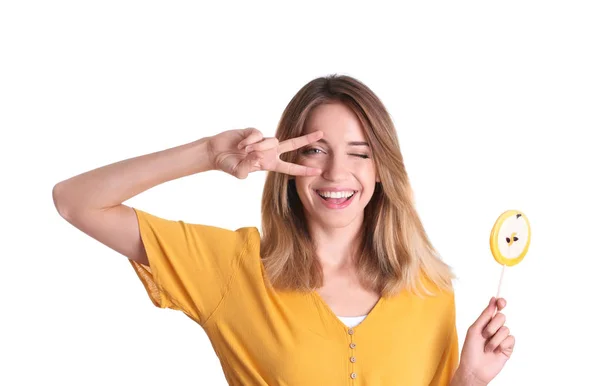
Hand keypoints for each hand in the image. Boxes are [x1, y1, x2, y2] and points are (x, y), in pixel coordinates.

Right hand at [207, 128, 323, 178]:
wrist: (215, 152)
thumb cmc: (228, 165)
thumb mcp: (239, 172)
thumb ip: (249, 166)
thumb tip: (258, 154)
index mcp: (269, 164)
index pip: (290, 168)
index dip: (303, 170)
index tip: (318, 171)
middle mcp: (269, 152)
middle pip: (292, 144)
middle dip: (306, 139)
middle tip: (322, 133)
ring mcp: (262, 141)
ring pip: (271, 141)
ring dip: (257, 147)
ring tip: (243, 151)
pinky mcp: (254, 131)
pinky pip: (258, 135)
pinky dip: (248, 141)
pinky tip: (239, 144)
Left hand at [457, 297, 514, 384]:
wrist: (474, 369)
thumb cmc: (470, 349)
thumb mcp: (475, 329)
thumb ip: (485, 315)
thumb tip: (493, 299)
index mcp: (485, 322)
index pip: (496, 309)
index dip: (500, 303)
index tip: (501, 302)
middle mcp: (495, 328)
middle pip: (501, 317)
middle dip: (492, 326)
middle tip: (484, 335)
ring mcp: (502, 338)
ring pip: (505, 329)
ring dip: (494, 339)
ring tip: (487, 348)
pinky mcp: (508, 347)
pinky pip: (511, 339)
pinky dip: (501, 345)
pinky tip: (495, 351)